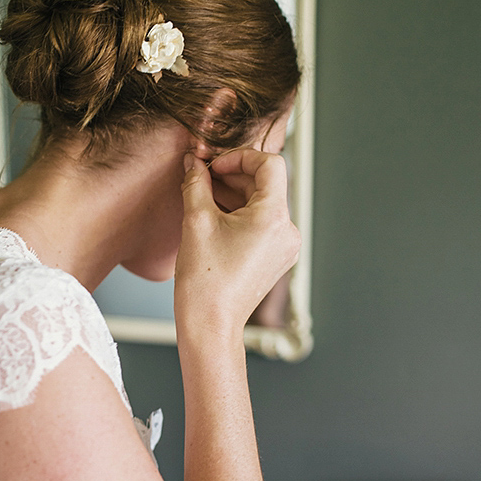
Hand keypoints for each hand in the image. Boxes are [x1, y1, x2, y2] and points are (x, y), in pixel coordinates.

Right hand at [173, 148, 299, 339]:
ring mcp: (284, 246)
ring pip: (263, 204)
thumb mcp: (196, 221)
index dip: (240, 157)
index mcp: (274, 217)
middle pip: (265, 185)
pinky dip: (241, 215)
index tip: (213, 166)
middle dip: (233, 177)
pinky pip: (262, 224)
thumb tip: (193, 162)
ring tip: (203, 198)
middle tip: (201, 178)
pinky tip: (214, 218)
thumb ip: (196, 183)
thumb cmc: (205, 280)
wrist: (210, 323)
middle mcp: (288, 231)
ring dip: (235, 195)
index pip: (269, 164)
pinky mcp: (276, 258)